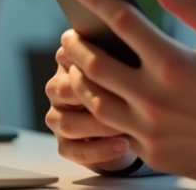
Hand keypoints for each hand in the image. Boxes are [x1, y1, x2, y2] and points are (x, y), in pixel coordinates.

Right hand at [43, 44, 138, 171]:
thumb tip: (136, 45)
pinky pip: (73, 150)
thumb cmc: (134, 84)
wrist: (135, 121)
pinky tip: (123, 144)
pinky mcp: (64, 144)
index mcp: (70, 61)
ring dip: (98, 126)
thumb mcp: (131, 64)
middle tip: (124, 100)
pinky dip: (99, 149)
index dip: (90, 63)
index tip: (118, 67)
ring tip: (126, 125)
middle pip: (63, 90)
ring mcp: (59, 117)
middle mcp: (58, 87)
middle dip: (92, 96)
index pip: (68, 55)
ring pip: (67, 122)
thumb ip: (124, 55)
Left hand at [60, 0, 195, 183]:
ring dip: (79, 78)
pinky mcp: (151, 152)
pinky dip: (97, 111)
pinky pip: (111, 130)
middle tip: (70, 33)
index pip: (123, 21)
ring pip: (95, 101)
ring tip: (76, 64)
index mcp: (176, 63)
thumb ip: (190, 5)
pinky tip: (97, 96)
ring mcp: (150, 129)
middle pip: (96, 64)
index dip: (97, 0)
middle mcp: (157, 97)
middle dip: (76, 44)